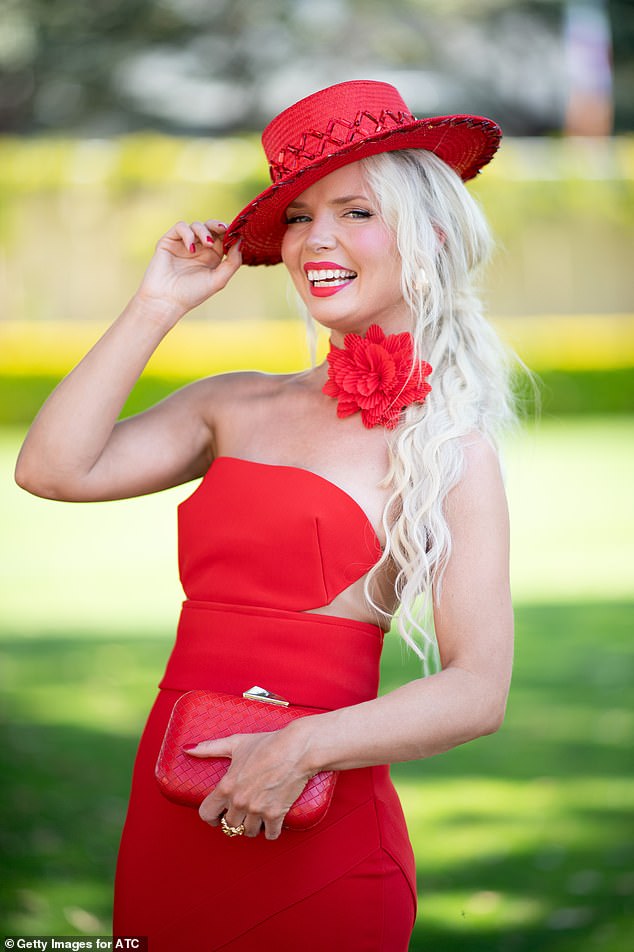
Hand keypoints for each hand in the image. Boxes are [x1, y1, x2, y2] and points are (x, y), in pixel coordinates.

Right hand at [136, 219, 241, 322]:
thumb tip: (240, 242)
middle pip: (211, 227)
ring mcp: (183, 244)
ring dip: (204, 231)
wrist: (166, 301)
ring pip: (196, 225)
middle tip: (224, 229)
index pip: (222, 238)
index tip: (236, 233)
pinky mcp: (169, 241)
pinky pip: (180, 227)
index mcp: (211, 257)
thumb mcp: (218, 280)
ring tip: (207, 243)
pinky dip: (188, 233)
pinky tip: (190, 247)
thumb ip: (232, 262)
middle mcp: (198, 249)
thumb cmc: (192, 294)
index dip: (229, 233)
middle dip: (218, 225)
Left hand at [186, 729, 312, 839]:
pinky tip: (271, 824)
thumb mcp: (236, 743)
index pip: (207, 814)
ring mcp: (258, 810)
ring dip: (252, 827)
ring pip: (248, 832)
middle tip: (242, 812)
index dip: (211, 817)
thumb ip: (210, 748)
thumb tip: (188, 749)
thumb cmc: (268, 744)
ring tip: (256, 817)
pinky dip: (270, 831)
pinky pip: (270, 834)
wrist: (297, 749)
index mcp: (227, 786)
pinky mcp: (276, 814)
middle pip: (229, 825)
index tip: (217, 817)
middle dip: (235, 819)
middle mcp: (240, 802)